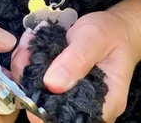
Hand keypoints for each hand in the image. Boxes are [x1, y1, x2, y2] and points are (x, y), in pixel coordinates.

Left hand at [11, 10, 140, 122]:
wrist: (115, 27)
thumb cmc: (111, 33)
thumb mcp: (94, 39)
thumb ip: (77, 59)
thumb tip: (52, 84)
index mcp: (106, 102)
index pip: (74, 120)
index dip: (47, 112)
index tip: (31, 86)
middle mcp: (89, 106)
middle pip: (53, 111)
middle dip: (32, 85)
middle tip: (24, 56)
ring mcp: (74, 98)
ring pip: (42, 97)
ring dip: (28, 73)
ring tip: (27, 47)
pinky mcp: (62, 87)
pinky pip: (40, 84)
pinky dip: (30, 66)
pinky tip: (30, 47)